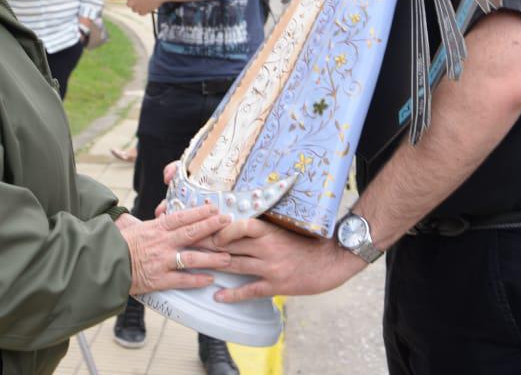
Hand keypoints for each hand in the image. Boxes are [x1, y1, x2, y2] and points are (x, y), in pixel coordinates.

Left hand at [113, 0, 167, 14]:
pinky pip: (141, 13)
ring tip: (147, 1)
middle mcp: (131, 2)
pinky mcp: (142, 12)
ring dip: (139, 6)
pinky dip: (144, 10)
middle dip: (133, 2)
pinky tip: (149, 5)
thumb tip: (131, 0)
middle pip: (129, 4)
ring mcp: (136, 7)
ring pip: (135, 9)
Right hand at [119, 204, 232, 295]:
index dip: (200, 212)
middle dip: (212, 227)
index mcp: (156, 228)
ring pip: (192, 258)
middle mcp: (162, 243)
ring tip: (228, 258)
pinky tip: (210, 280)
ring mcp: (162, 261)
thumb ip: (153, 223)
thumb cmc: (118, 245)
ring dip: (212, 258)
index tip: (215, 209)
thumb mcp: (135, 228)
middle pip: (192, 232)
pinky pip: (182, 280)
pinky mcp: (159, 279)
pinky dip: (197, 280)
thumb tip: (162, 214)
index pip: (182, 217)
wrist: (102, 264)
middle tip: (229, 223)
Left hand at [208, 218, 365, 301]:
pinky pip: (249, 289)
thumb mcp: (286, 229)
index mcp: (270, 230)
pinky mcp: (277, 285)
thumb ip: (265, 229)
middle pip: (230, 246)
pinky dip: (232, 294)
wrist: (333, 260)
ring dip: (213, 267)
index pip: (239, 225)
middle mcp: (268, 247)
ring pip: (235, 265)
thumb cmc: (310, 241)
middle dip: (207, 247)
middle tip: (186, 247)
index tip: (204, 229)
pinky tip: (218, 296)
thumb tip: (240, 225)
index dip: (219, 228)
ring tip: (194, 267)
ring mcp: (271, 267)